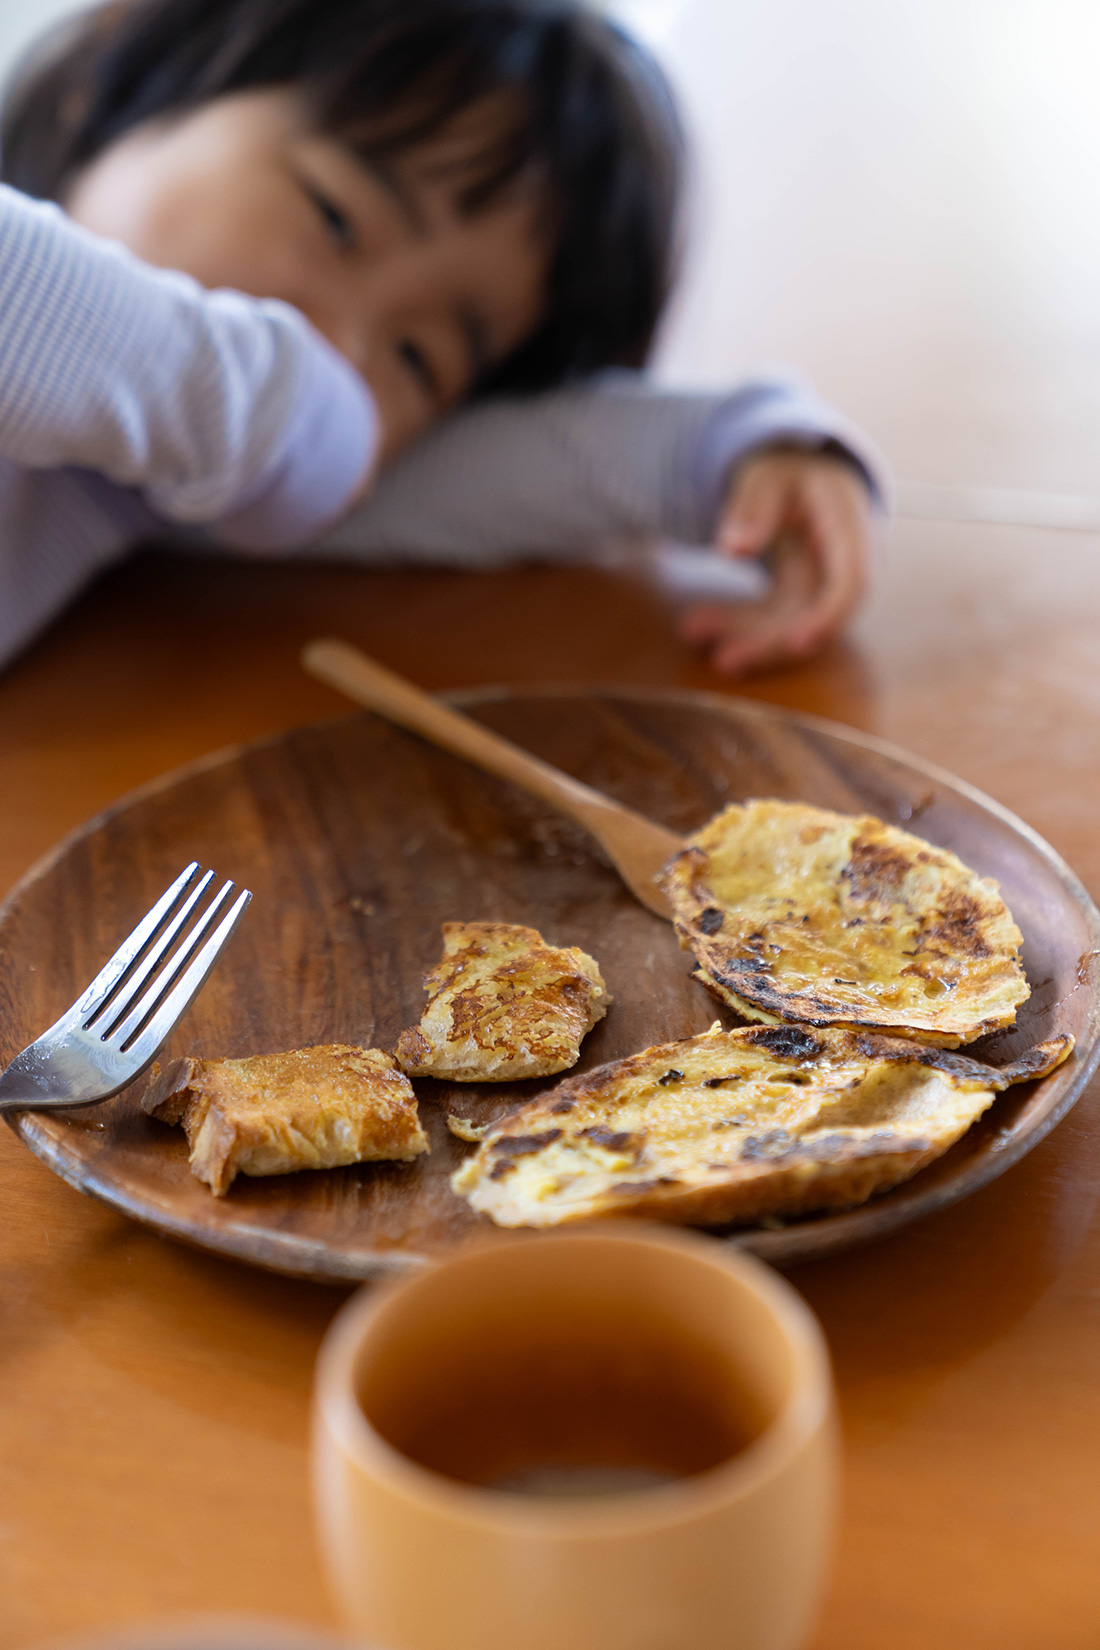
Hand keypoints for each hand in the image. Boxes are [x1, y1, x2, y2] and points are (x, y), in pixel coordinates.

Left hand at [679, 446, 874, 674]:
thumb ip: (753, 507)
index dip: (829, 615)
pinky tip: (700, 628)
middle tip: (722, 660)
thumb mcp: (767, 476)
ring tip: (692, 632)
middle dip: (770, 641)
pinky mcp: (798, 598)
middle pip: (815, 614)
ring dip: (744, 636)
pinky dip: (739, 625)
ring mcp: (822, 585)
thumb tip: (734, 548)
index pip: (853, 581)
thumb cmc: (789, 474)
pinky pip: (772, 620)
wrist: (804, 481)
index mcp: (848, 526)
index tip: (799, 643)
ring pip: (789, 624)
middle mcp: (842, 563)